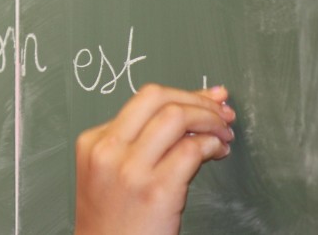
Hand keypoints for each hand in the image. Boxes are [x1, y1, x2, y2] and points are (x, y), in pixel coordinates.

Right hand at [73, 84, 234, 234]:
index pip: (143, 101)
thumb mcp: (109, 174)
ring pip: (176, 117)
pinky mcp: (157, 191)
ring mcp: (131, 169)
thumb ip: (136, 144)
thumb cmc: (113, 223)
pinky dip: (211, 145)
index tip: (205, 99)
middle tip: (220, 110)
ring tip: (223, 132)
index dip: (182, 95)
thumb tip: (184, 114)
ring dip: (210, 119)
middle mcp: (108, 149)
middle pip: (157, 97)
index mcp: (94, 141)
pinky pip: (191, 150)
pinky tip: (217, 151)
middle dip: (197, 99)